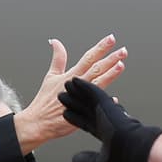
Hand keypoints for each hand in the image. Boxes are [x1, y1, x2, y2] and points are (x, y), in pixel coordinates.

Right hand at [13, 35, 126, 152]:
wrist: (38, 122)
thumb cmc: (44, 102)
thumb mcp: (50, 76)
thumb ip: (58, 58)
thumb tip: (56, 42)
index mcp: (71, 76)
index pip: (88, 58)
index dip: (100, 48)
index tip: (110, 39)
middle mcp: (77, 85)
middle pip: (96, 68)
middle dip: (110, 59)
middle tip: (122, 51)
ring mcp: (80, 98)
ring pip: (98, 84)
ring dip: (110, 74)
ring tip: (121, 65)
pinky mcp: (80, 112)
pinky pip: (94, 106)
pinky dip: (103, 101)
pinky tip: (113, 98)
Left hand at [58, 77, 161, 161]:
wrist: (136, 153)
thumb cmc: (123, 161)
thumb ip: (86, 161)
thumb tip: (74, 160)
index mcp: (104, 133)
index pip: (86, 123)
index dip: (75, 118)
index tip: (66, 113)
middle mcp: (105, 120)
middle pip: (85, 109)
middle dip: (73, 102)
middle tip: (62, 95)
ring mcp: (106, 112)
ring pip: (88, 99)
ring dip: (76, 91)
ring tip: (66, 84)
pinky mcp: (108, 105)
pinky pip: (94, 92)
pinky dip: (84, 86)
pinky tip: (74, 80)